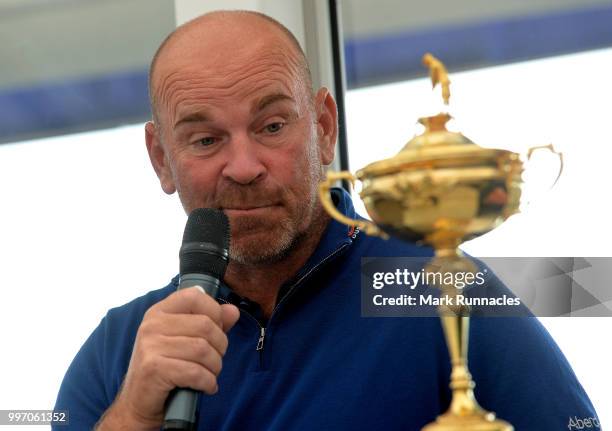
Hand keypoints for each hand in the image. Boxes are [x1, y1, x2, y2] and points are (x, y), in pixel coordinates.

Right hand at [96, 286, 239, 429]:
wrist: (138, 404)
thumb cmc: (166, 369)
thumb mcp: (186, 340)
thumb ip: (211, 323)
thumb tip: (233, 311)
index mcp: (159, 312)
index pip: (194, 296)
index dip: (214, 312)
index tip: (216, 330)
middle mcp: (152, 325)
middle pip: (205, 325)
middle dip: (220, 346)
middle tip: (214, 360)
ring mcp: (150, 346)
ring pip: (203, 349)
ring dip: (215, 366)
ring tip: (210, 374)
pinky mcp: (153, 368)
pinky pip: (195, 372)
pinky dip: (208, 382)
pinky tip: (206, 386)